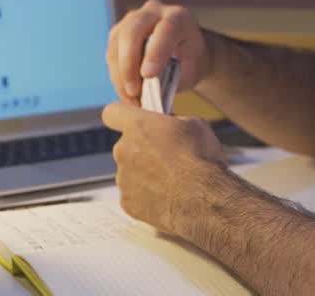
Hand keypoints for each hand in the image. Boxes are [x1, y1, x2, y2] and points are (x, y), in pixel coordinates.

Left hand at [102, 101, 227, 234]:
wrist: (203, 201)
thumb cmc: (202, 161)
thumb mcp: (195, 124)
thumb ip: (173, 121)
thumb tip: (169, 125)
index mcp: (138, 126)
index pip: (112, 112)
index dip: (122, 115)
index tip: (133, 121)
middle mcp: (123, 150)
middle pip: (125, 145)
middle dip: (142, 149)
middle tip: (167, 158)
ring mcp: (123, 178)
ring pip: (129, 171)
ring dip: (144, 173)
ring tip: (170, 181)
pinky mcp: (127, 202)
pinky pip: (133, 194)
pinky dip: (146, 195)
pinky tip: (166, 196)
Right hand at [106, 0, 211, 105]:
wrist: (186, 51)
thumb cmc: (191, 60)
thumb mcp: (192, 69)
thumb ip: (173, 75)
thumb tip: (149, 88)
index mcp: (179, 17)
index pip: (165, 29)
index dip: (155, 52)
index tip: (149, 75)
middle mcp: (154, 11)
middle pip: (132, 32)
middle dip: (129, 65)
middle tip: (134, 92)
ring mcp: (133, 19)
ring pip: (117, 43)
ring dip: (120, 74)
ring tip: (131, 99)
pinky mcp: (119, 32)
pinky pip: (111, 53)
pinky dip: (116, 76)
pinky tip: (126, 93)